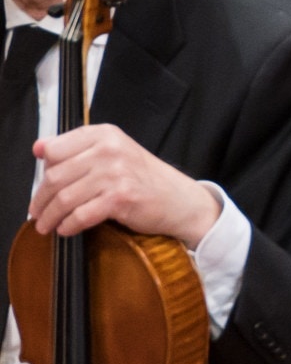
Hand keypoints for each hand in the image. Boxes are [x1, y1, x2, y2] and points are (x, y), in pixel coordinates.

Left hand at [29, 125, 220, 246]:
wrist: (178, 199)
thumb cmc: (143, 178)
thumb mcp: (113, 152)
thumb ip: (77, 149)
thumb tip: (39, 147)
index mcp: (104, 134)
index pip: (55, 149)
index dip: (43, 170)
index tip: (41, 185)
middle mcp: (110, 149)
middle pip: (55, 176)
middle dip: (41, 200)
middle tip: (38, 213)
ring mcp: (116, 173)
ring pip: (64, 198)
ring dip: (50, 217)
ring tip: (46, 225)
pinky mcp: (120, 198)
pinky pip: (80, 215)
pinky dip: (68, 226)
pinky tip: (67, 229)